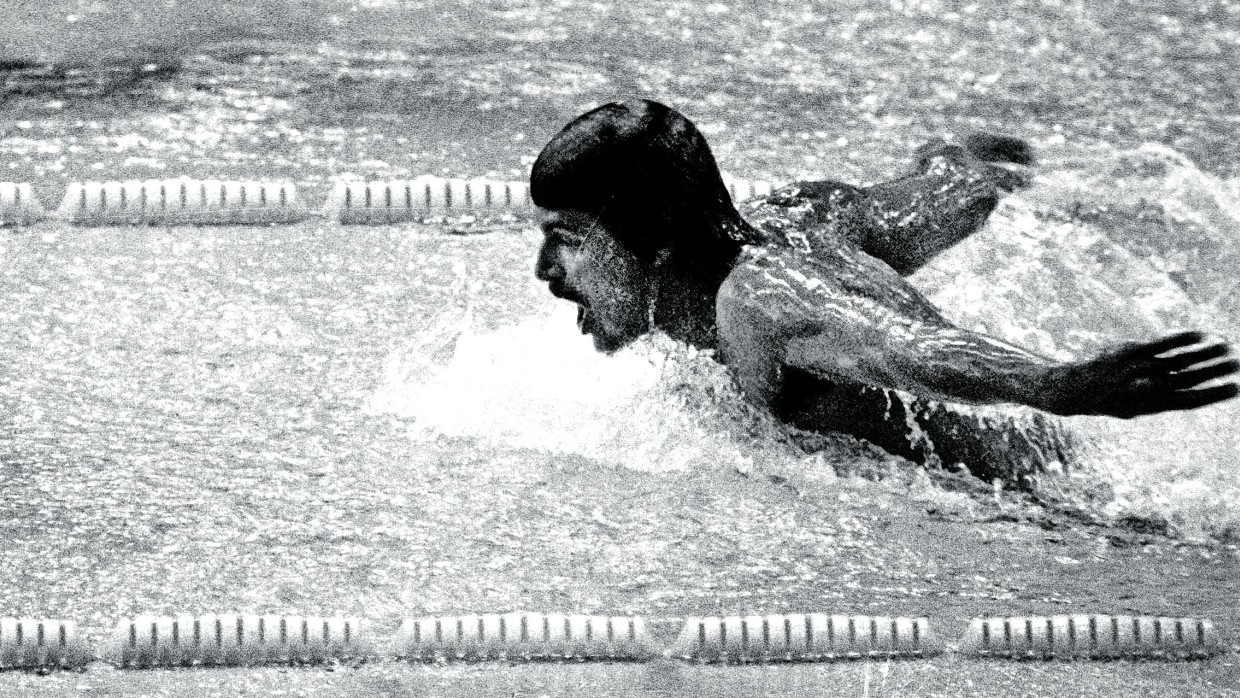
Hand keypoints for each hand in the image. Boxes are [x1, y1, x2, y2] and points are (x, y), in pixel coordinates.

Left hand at [1041, 331, 1237, 417]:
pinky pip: (1158, 345)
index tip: (1236, 387)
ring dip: (1205, 353)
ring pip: (1178, 361)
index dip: (1213, 395)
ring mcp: (1138, 370)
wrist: (1069, 392)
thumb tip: (1177, 390)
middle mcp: (1147, 389)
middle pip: (1188, 379)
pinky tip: (1198, 333)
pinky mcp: (1128, 353)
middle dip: (1215, 371)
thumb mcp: (1130, 405)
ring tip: (1227, 345)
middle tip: (1239, 364)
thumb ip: (1155, 397)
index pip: (1189, 401)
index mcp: (1151, 406)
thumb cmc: (1104, 399)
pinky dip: (1179, 340)